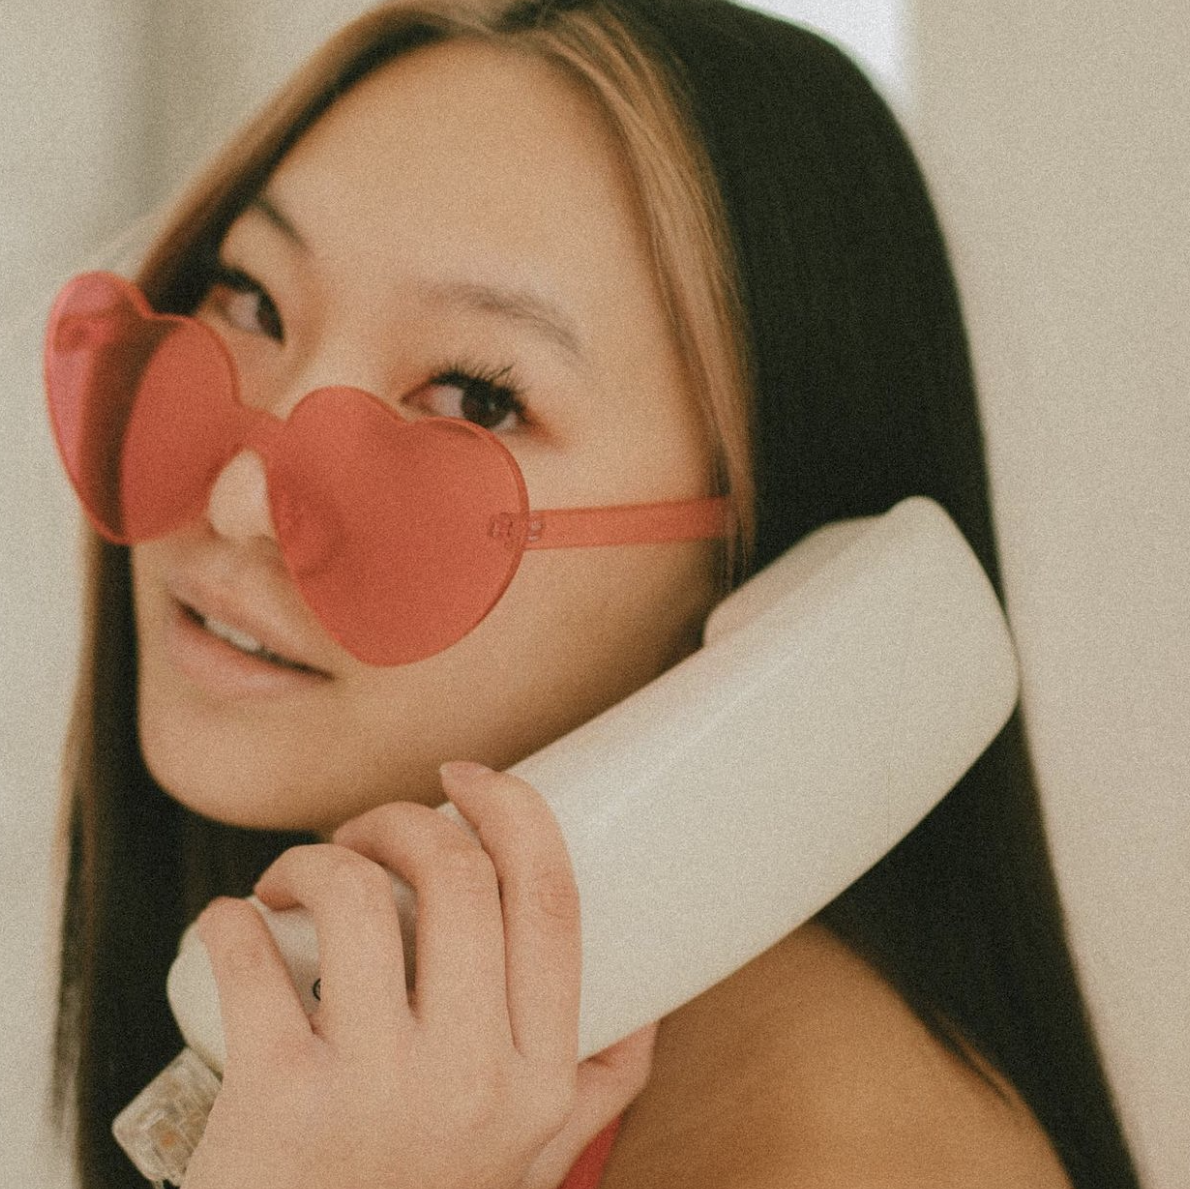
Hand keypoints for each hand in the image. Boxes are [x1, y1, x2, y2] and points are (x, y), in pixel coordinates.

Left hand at [183, 762, 656, 1188]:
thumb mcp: (531, 1162)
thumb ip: (596, 1086)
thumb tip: (645, 1002)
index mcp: (542, 1080)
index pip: (552, 902)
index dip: (514, 811)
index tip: (468, 778)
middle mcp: (474, 1083)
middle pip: (457, 876)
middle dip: (402, 820)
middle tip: (366, 835)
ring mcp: (375, 1094)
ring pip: (357, 898)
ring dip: (315, 858)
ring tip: (294, 883)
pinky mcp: (276, 1102)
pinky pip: (250, 954)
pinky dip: (229, 918)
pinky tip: (232, 926)